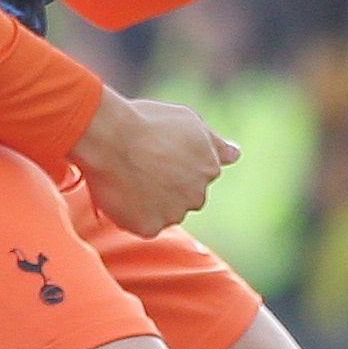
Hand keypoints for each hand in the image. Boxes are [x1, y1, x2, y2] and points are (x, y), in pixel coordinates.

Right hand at [72, 93, 236, 238]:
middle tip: (142, 167)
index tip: (159, 154)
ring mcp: (174, 213)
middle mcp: (198, 194)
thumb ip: (215, 143)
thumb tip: (236, 155)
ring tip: (129, 178)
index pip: (201, 175)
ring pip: (165, 212)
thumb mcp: (189, 121)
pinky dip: (133, 214)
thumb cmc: (146, 123)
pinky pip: (143, 225)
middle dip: (169, 186)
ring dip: (152, 202)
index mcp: (209, 167)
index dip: (178, 164)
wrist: (111, 140)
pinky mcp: (150, 227)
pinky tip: (122, 193)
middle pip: (185, 197)